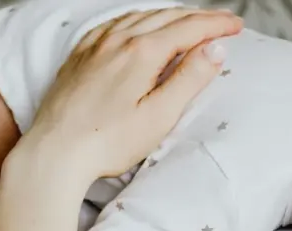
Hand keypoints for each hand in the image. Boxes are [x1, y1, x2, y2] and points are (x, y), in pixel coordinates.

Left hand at [24, 8, 242, 182]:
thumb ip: (189, 79)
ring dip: (169, 16)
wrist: (54, 152)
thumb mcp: (159, 116)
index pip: (189, 28)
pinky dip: (137, 19)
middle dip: (199, 17)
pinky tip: (139, 27)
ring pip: (140, 16)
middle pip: (167, 16)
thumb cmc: (107, 142)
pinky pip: (114, 24)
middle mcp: (118, 40)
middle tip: (222, 23)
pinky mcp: (80, 56)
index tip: (237, 26)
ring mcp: (96, 45)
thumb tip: (215, 49)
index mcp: (142, 52)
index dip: (217, 25)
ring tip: (188, 22)